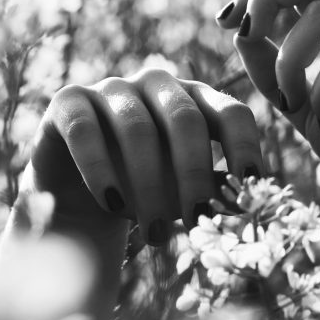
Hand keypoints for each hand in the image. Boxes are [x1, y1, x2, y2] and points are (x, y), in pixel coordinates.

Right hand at [27, 69, 264, 243]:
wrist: (79, 194)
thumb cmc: (145, 190)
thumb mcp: (185, 192)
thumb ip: (215, 192)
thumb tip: (249, 205)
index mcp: (197, 100)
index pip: (232, 113)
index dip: (244, 147)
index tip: (250, 187)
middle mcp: (157, 85)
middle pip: (185, 119)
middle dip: (193, 174)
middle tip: (197, 221)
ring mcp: (112, 88)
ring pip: (136, 128)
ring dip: (149, 186)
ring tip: (155, 234)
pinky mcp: (69, 102)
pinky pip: (85, 130)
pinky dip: (101, 171)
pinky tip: (114, 206)